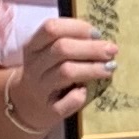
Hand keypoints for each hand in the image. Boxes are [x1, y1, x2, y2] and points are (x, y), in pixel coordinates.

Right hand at [0, 16, 118, 138]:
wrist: (26, 105)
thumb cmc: (46, 72)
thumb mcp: (48, 53)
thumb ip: (69, 42)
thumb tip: (101, 38)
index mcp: (33, 46)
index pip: (51, 28)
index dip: (77, 27)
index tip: (97, 33)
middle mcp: (34, 66)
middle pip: (62, 49)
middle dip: (91, 48)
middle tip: (112, 50)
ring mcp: (40, 89)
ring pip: (66, 72)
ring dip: (92, 68)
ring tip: (110, 67)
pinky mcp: (50, 110)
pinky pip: (68, 101)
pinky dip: (80, 95)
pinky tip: (86, 91)